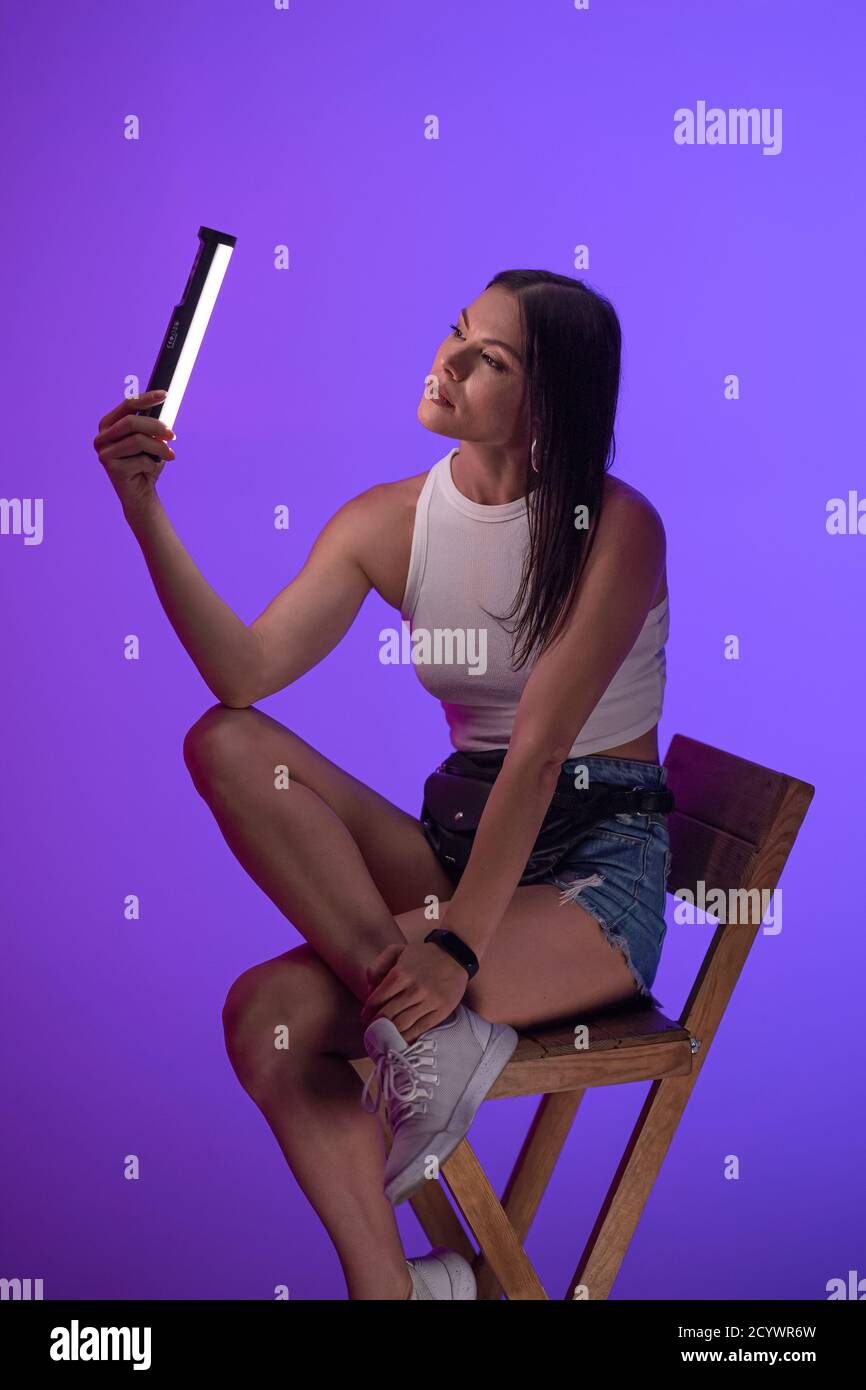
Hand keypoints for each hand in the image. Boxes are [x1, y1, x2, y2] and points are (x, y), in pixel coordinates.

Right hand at [92, 390, 175, 522]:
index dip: (146, 398)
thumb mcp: (149, 441)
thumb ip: (151, 425)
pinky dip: (152, 464)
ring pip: (138, 441)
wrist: (140, 495)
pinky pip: (140, 460)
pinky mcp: (110, 468)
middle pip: (132, 422)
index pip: (127, 405)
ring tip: (171, 455)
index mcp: (108, 424)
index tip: (165, 394)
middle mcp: (102, 437)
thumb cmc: (145, 464)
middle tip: (173, 435)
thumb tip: (164, 404)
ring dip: (159, 448)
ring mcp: (103, 452)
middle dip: (156, 427)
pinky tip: (151, 470)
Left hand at [360, 940, 468, 1044]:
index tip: (365, 1017)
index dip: (368, 1011)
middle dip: (376, 1024)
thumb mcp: (396, 950)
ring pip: (402, 1025)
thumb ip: (377, 966)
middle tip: (372, 1029)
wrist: (455, 954)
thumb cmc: (423, 954)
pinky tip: (400, 1039)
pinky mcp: (441, 1011)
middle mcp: (414, 989)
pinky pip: (420, 1029)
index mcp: (400, 974)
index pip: (377, 1000)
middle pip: (387, 1015)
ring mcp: (429, 1001)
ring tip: (384, 1036)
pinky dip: (408, 1037)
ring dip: (390, 1033)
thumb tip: (369, 988)